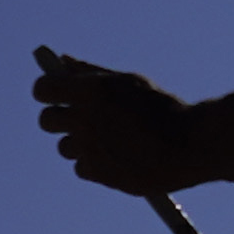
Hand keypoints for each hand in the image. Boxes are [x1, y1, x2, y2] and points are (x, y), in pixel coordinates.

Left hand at [34, 59, 198, 196]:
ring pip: (65, 147)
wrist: (190, 144)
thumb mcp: (129, 82)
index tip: (59, 94)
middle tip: (83, 118)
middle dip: (60, 118)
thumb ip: (91, 72)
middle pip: (46, 121)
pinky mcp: (97, 172)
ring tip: (112, 139)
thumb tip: (63, 61)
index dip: (50, 91)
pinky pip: (81, 167)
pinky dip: (95, 163)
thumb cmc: (163, 108)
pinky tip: (121, 156)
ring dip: (80, 143)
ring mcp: (88, 147)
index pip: (43, 89)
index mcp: (89, 91)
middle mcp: (83, 119)